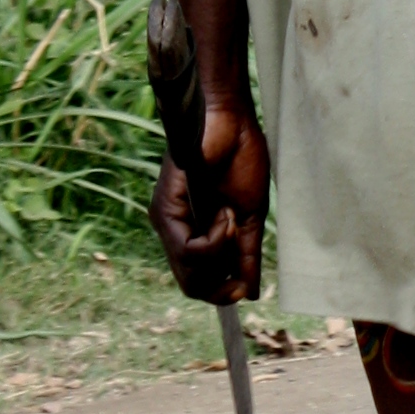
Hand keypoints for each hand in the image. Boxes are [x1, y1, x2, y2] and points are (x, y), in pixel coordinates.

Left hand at [147, 92, 270, 306]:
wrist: (231, 120)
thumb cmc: (240, 157)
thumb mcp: (250, 217)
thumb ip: (247, 255)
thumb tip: (250, 292)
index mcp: (194, 230)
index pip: (199, 281)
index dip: (222, 292)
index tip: (245, 286)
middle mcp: (175, 229)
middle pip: (191, 285)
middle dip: (221, 286)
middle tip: (241, 271)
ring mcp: (166, 220)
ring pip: (188, 271)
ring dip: (221, 255)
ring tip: (233, 222)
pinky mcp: (164, 208)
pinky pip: (188, 249)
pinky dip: (214, 242)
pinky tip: (226, 216)